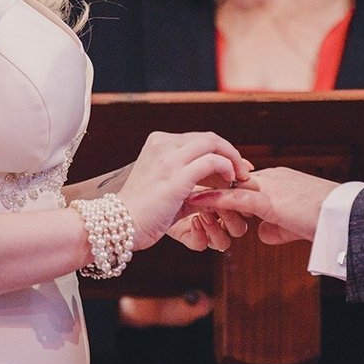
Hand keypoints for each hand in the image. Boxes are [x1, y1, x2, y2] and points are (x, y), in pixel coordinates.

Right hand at [117, 132, 250, 250]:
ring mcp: (169, 158)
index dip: (221, 150)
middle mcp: (162, 144)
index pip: (198, 139)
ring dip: (232, 159)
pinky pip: (212, 162)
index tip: (235, 166)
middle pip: (208, 138)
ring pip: (213, 145)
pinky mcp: (176, 175)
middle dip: (230, 152)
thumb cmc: (143, 212)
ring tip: (240, 177)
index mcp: (158, 143)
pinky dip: (226, 169)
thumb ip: (192, 184)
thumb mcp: (168, 188)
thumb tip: (219, 188)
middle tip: (244, 169)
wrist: (119, 225)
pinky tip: (229, 183)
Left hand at [185, 167, 335, 244]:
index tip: (201, 192)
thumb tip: (262, 234)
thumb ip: (276, 227)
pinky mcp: (269, 201)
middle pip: (231, 179)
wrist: (345, 218)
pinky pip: (235, 198)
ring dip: (206, 191)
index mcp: (278, 181)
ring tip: (181, 195)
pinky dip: (214, 200)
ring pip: (230, 185)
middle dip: (207, 184)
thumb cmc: (327, 222)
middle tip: (183, 188)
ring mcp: (270, 187)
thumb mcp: (296, 225)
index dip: (223, 187)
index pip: (243, 182)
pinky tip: (197, 202)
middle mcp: (271, 178)